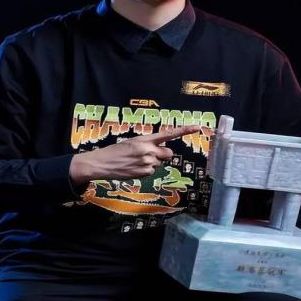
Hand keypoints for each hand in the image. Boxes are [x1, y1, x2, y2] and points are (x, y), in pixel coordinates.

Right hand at [69, 125, 200, 183]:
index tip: (197, 127)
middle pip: (168, 153)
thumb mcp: (132, 142)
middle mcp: (149, 151)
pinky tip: (134, 168)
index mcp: (145, 139)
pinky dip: (146, 170)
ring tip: (136, 161)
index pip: (168, 134)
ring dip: (152, 162)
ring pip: (159, 163)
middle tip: (149, 154)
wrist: (102, 163)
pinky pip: (152, 171)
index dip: (184, 130)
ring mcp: (147, 163)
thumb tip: (160, 151)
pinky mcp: (144, 174)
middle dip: (163, 154)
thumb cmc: (116, 150)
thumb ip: (148, 144)